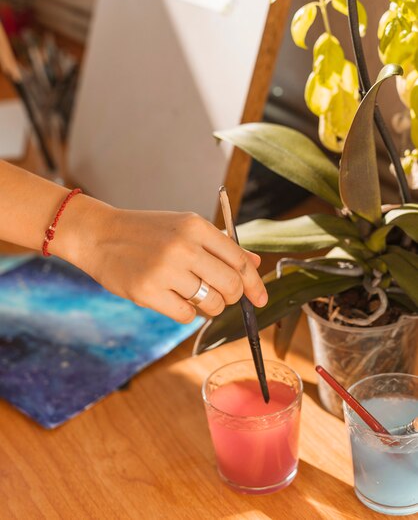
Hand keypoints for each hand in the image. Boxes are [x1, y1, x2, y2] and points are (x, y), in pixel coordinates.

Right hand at [55, 197, 267, 322]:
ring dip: (209, 306)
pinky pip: (186, 315)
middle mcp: (184, 246)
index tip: (261, 299)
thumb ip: (220, 245)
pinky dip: (186, 312)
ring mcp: (166, 270)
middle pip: (231, 285)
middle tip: (220, 296)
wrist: (99, 235)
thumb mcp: (184, 228)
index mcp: (196, 226)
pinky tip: (172, 298)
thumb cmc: (146, 232)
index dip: (255, 283)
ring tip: (191, 294)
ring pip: (211, 303)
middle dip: (232, 297)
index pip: (239, 260)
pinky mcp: (148, 292)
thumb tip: (254, 262)